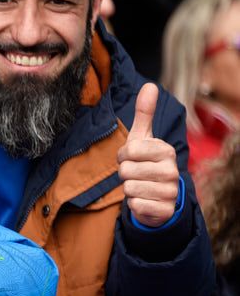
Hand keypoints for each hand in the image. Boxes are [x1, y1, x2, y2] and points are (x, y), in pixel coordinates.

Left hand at [118, 83, 179, 226]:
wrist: (160, 195)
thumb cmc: (146, 162)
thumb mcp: (144, 138)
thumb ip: (145, 113)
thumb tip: (150, 85)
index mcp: (166, 151)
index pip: (129, 150)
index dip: (123, 156)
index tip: (132, 157)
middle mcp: (172, 171)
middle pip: (126, 170)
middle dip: (124, 173)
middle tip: (135, 173)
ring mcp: (170, 191)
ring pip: (129, 188)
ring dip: (128, 189)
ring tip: (140, 186)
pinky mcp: (164, 210)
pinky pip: (134, 205)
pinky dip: (133, 204)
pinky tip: (144, 200)